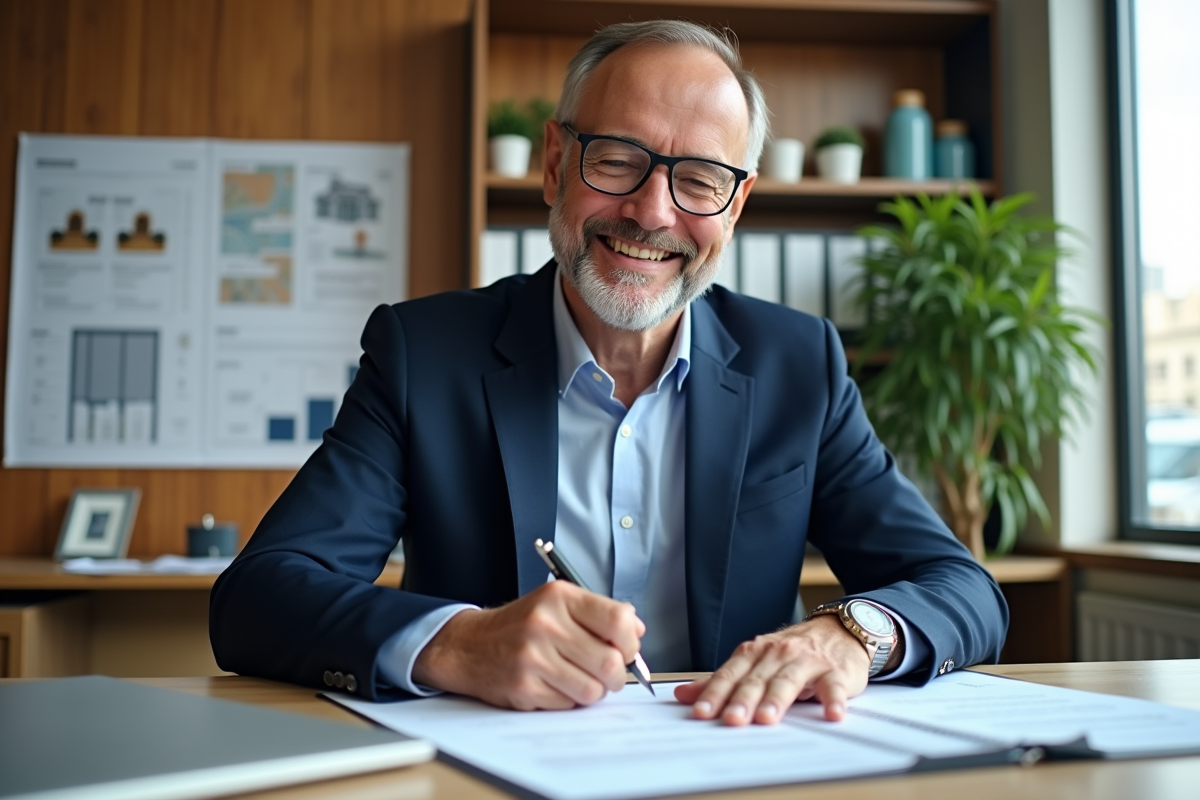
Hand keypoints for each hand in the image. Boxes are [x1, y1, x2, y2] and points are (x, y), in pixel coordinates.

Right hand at [412, 580, 644, 710]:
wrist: (470, 645)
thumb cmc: (520, 625)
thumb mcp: (557, 604)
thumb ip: (598, 613)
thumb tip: (637, 633)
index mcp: (560, 598)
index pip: (619, 621)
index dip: (630, 642)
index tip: (626, 649)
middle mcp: (546, 624)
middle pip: (611, 662)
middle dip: (616, 675)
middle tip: (607, 673)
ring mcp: (533, 657)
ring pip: (593, 690)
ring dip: (593, 691)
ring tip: (579, 679)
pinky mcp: (524, 688)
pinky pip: (569, 705)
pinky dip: (569, 701)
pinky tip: (554, 685)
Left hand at [674, 614, 883, 724]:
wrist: (838, 631)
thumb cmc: (793, 652)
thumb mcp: (755, 662)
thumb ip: (722, 680)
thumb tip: (684, 695)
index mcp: (754, 653)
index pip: (730, 675)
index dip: (715, 693)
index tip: (701, 712)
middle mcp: (777, 654)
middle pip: (756, 680)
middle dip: (742, 700)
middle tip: (731, 720)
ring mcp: (806, 662)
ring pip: (788, 681)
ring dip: (777, 699)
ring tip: (767, 718)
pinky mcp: (834, 672)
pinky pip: (833, 686)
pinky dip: (833, 699)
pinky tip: (832, 713)